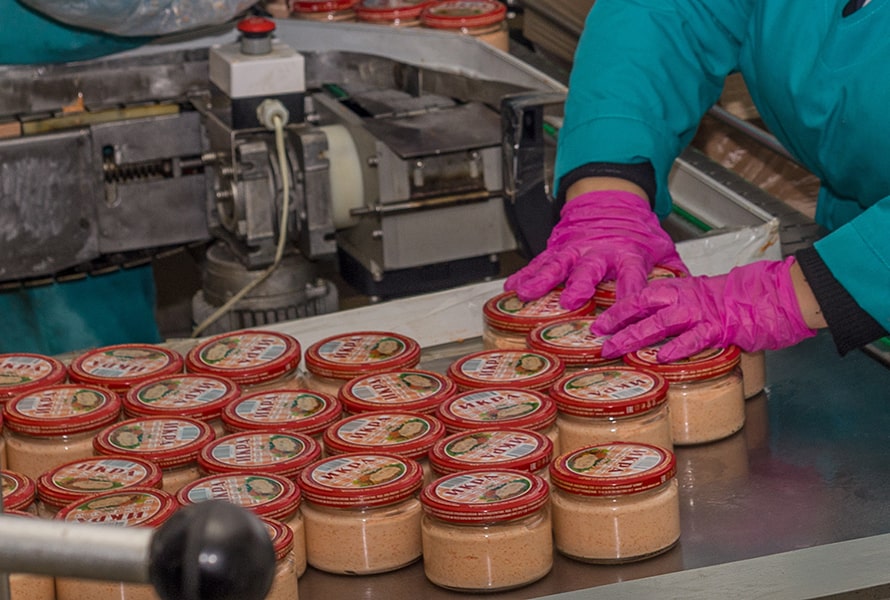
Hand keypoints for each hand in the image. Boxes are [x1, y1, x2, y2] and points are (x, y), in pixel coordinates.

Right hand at [504, 190, 687, 309]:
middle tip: (571, 301)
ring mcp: (575, 250)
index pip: (631, 275)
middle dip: (579, 285)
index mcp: (626, 254)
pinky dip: (524, 274)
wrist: (608, 199)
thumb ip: (673, 268)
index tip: (629, 309)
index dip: (631, 292)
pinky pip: (538, 262)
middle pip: (588, 270)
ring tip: (526, 293)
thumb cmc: (634, 230)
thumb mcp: (659, 245)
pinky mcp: (557, 248)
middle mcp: (598, 252)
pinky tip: (511, 287)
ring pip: (557, 265)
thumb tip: (692, 288)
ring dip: (541, 280)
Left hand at [592, 257, 817, 361]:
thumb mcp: (694, 297)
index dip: (616, 310)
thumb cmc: (728, 299)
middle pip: (643, 307)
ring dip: (635, 336)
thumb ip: (672, 308)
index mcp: (676, 289)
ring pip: (661, 323)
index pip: (639, 297)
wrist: (766, 294)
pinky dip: (677, 348)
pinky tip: (661, 358)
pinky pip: (694, 339)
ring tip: (616, 348)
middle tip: (597, 339)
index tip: (597, 324)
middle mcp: (684, 299)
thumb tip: (644, 326)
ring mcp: (700, 313)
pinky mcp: (719, 329)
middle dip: (617, 322)